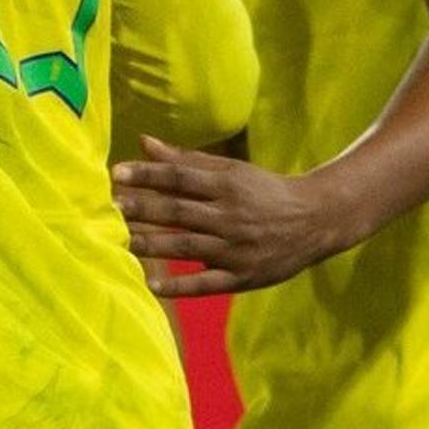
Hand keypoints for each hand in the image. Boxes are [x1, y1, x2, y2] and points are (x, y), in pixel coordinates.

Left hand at [113, 139, 366, 297]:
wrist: (318, 220)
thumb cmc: (264, 191)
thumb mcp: (231, 170)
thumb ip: (186, 160)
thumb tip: (144, 142)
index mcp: (227, 186)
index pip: (181, 178)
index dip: (148, 175)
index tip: (116, 173)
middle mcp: (231, 216)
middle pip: (179, 211)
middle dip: (143, 208)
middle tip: (111, 206)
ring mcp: (237, 248)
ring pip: (188, 246)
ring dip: (153, 244)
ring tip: (121, 241)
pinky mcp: (243, 276)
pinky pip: (208, 283)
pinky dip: (181, 286)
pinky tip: (153, 285)